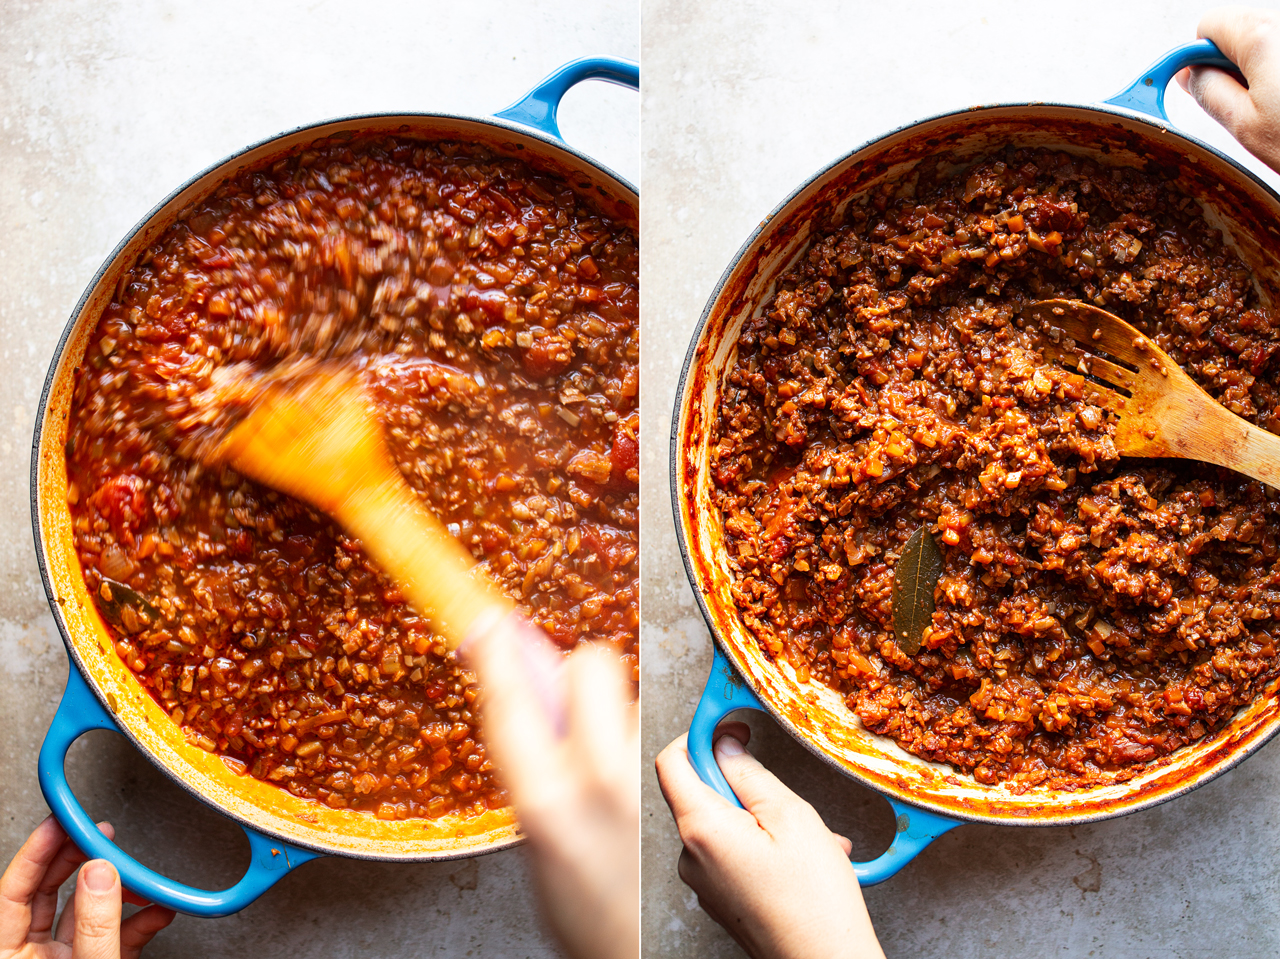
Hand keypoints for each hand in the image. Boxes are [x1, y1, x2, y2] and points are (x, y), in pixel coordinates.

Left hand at [0, 816, 173, 958]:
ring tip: (137, 876)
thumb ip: (95, 924)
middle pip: (47, 892)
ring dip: (116, 889)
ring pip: (84, 909)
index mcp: (10, 956)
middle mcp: (32, 956)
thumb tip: (100, 873)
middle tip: (98, 835)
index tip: (59, 822)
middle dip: (78, 858)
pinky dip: (138, 919)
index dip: (36, 851)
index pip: (13, 891)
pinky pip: (112, 933)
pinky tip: (157, 909)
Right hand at [466, 617, 637, 958]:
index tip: (488, 621)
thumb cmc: (582, 910)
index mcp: (545, 800)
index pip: (512, 696)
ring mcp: (652, 777)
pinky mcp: (688, 780)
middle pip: (590, 664)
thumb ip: (527, 764)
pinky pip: (660, 725)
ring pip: (631, 693)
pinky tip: (638, 775)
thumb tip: (519, 694)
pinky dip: (643, 736)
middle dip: (574, 673)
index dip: (497, 649)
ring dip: (612, 710)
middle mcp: (603, 778)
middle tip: (565, 707)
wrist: (643, 947)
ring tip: (606, 761)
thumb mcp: (532, 836)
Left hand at [655, 724, 883, 958]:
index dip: (699, 735)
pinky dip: (763, 848)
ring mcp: (702, 882)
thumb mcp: (791, 817)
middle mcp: (690, 856)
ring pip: (723, 825)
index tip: (730, 726)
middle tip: (788, 800)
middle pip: (701, 793)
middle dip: (746, 787)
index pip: (672, 761)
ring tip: (812, 842)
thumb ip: (751, 774)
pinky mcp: (718, 899)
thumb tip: (726, 745)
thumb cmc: (813, 901)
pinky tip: (803, 862)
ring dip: (764, 821)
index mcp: (700, 829)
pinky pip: (732, 855)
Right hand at [1177, 6, 1279, 171]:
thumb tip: (1188, 75)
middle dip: (1237, 64)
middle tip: (1251, 108)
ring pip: (1271, 42)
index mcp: (1259, 35)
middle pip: (1242, 30)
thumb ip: (1208, 92)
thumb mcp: (1244, 126)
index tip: (1203, 85)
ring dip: (1269, 70)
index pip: (1207, 26)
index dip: (1199, 57)